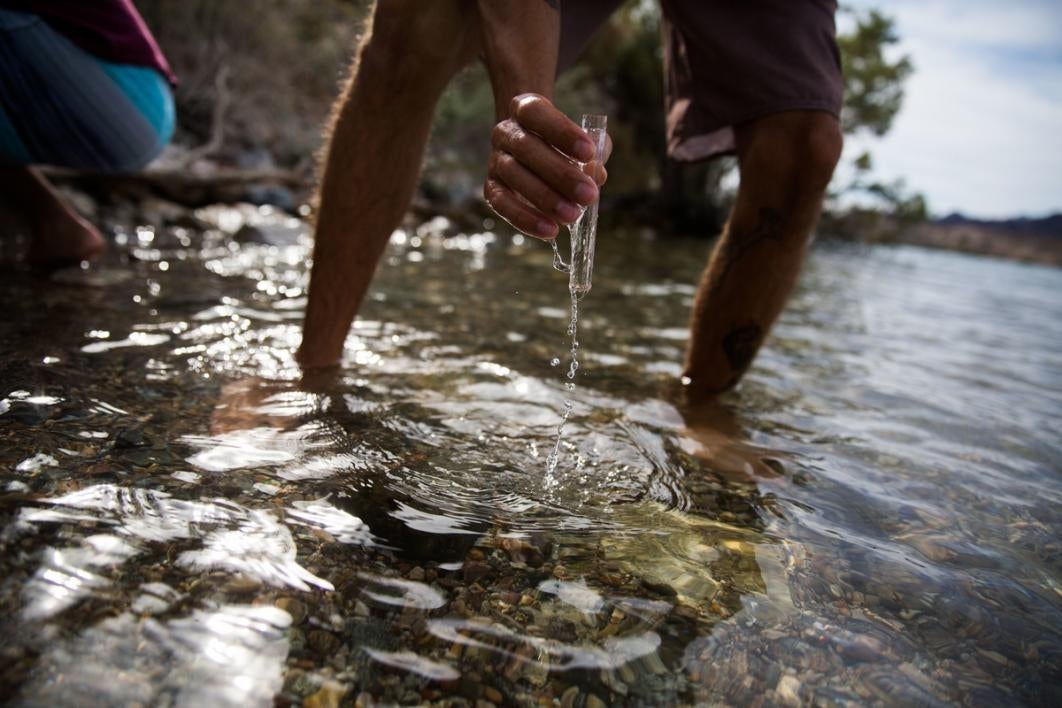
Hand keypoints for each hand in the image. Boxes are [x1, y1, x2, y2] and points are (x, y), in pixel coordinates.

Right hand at [485, 94, 609, 239]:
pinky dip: (526, 219)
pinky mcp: (491, 187)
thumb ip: (595, 153)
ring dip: (545, 198)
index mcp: (525, 108)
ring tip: (572, 215)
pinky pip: (503, 204)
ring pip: (515, 177)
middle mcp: (505, 132)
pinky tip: (550, 230)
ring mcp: (496, 160)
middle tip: (588, 195)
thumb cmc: (563, 146)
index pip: (536, 113)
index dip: (562, 132)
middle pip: (527, 149)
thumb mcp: (583, 142)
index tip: (589, 152)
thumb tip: (597, 174)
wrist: (532, 152)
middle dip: (561, 174)